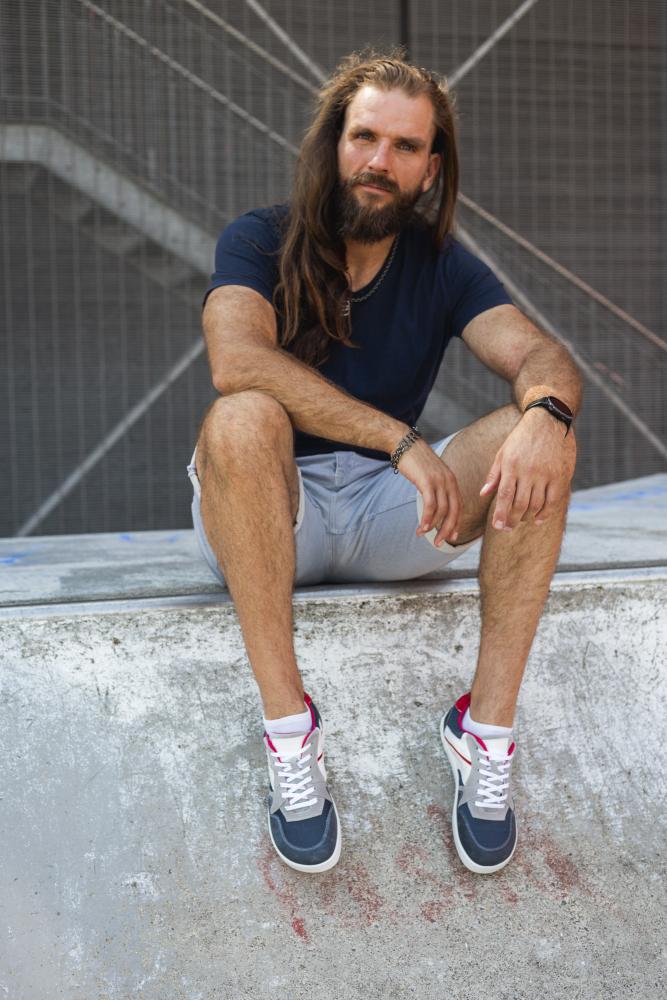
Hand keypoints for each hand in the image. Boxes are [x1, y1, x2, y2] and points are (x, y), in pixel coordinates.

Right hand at [395, 439, 462, 545]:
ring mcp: (439, 481)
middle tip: (439, 542)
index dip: (457, 523)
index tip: (452, 536)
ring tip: (423, 534)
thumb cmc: (415, 461)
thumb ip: (436, 488)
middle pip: (454, 511)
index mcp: (452, 481)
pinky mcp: (427, 481)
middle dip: (447, 530)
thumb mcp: (431, 475)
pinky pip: (430, 505)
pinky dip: (427, 518)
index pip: (459, 506)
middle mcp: (449, 481)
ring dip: (434, 526)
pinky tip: (422, 526)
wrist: (405, 444)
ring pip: (442, 510)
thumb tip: (434, 504)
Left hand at [480, 409, 576, 529]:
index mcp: (512, 465)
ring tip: (521, 520)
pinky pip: (553, 500)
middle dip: (512, 520)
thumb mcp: (503, 452)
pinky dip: (545, 513)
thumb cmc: (522, 437)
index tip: (498, 526)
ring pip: (536, 504)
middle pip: (520, 504)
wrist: (549, 420)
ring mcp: (546, 474)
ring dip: (527, 517)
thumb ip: (494, 474)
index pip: (505, 495)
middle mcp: (529, 471)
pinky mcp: (561, 475)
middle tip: (507, 528)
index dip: (501, 514)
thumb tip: (483, 494)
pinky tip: (538, 519)